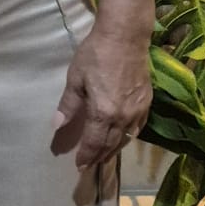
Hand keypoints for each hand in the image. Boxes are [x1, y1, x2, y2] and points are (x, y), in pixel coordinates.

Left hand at [52, 14, 152, 169]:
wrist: (125, 39)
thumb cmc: (95, 56)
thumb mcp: (75, 79)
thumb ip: (68, 105)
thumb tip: (57, 125)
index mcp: (103, 112)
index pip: (94, 142)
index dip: (86, 156)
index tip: (79, 166)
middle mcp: (123, 117)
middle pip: (111, 144)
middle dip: (99, 156)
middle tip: (89, 165)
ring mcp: (138, 111)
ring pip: (127, 138)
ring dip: (114, 149)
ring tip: (104, 156)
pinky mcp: (147, 103)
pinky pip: (139, 128)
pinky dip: (129, 137)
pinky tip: (123, 137)